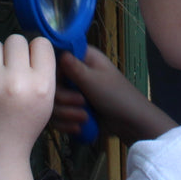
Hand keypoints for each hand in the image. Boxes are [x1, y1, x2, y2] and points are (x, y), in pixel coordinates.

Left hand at [0, 35, 55, 179]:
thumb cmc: (23, 128)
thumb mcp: (46, 103)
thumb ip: (43, 73)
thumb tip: (33, 43)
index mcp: (42, 85)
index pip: (41, 43)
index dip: (36, 50)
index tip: (31, 60)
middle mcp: (18, 80)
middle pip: (16, 40)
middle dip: (15, 52)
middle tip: (12, 67)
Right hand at [53, 49, 176, 144]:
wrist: (130, 123)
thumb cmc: (116, 96)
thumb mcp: (93, 80)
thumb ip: (73, 67)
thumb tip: (59, 51)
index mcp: (82, 58)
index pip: (54, 59)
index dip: (53, 73)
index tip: (61, 83)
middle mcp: (74, 72)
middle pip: (51, 84)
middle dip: (63, 99)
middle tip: (81, 103)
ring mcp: (72, 92)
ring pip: (52, 103)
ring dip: (66, 114)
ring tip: (83, 119)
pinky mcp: (72, 109)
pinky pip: (57, 116)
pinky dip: (66, 123)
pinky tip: (78, 128)